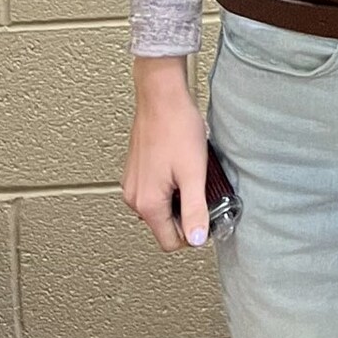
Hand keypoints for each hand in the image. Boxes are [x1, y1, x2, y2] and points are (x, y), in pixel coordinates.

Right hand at [122, 79, 209, 253]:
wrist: (162, 96)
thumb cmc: (176, 127)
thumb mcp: (194, 173)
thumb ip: (196, 210)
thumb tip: (196, 239)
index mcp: (148, 203)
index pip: (170, 242)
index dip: (192, 234)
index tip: (205, 215)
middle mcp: (134, 197)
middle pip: (164, 226)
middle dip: (185, 214)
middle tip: (201, 190)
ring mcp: (132, 184)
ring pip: (160, 208)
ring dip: (178, 199)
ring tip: (190, 175)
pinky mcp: (135, 172)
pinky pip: (154, 192)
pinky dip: (169, 187)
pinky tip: (179, 167)